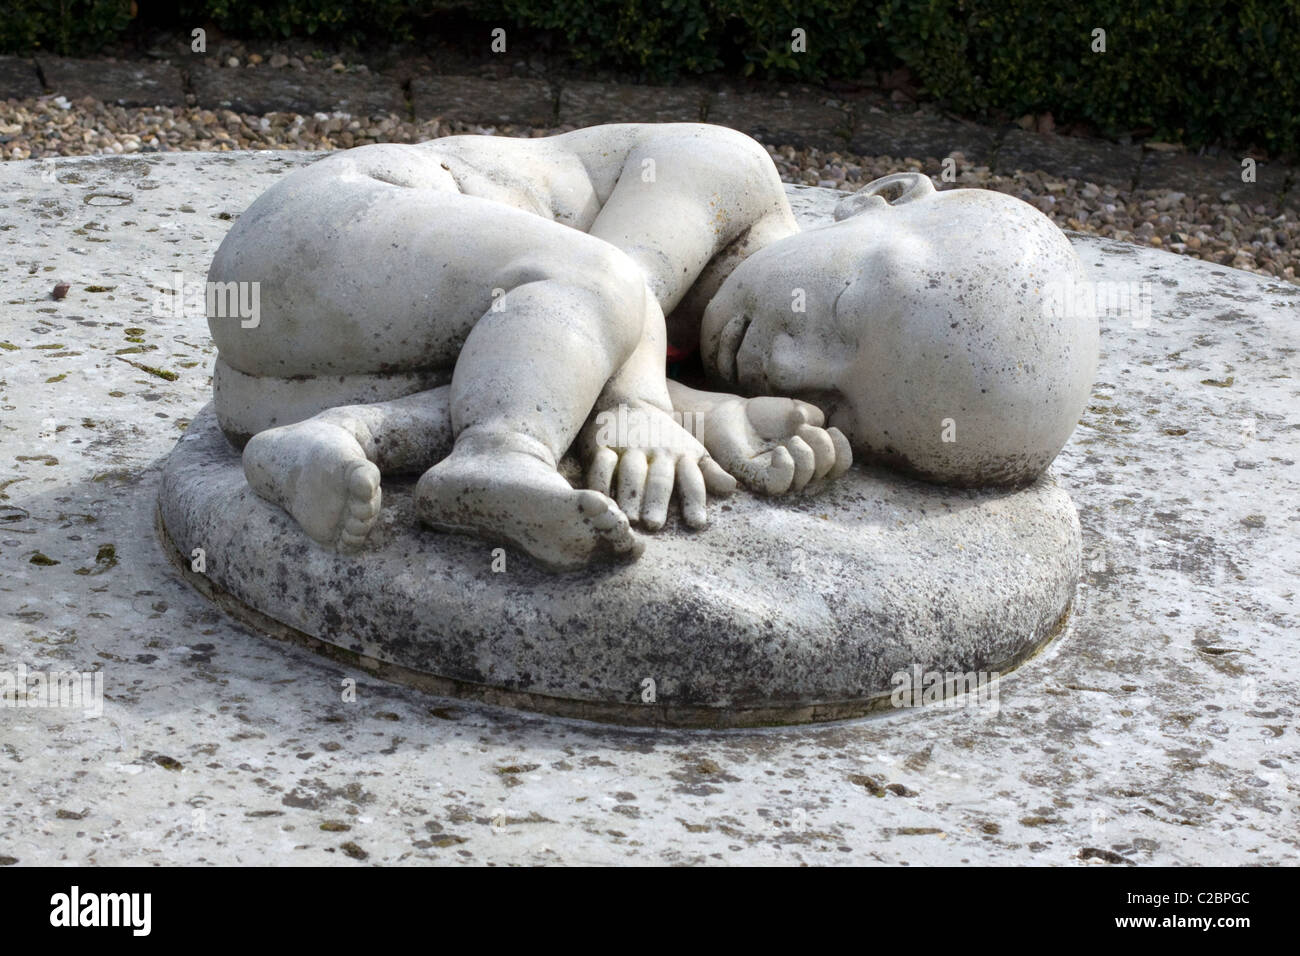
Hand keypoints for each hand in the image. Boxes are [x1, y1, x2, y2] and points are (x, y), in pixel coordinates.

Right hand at [581, 401, 736, 530]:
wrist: (629, 401)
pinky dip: (599, 481)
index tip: (697, 523)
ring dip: (629, 494)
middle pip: (660, 479)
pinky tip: (598, 500)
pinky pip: (601, 465)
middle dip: (658, 500)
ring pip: (631, 472)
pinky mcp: (603, 446)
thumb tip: (731, 489)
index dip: (695, 501)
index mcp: (680, 456)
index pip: (691, 481)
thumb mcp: (691, 450)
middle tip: (655, 524)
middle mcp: (656, 453)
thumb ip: (709, 472)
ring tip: (628, 519)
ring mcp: (629, 448)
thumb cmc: (664, 437)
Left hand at [700, 396, 851, 493]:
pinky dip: (787, 467)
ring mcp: (779, 478)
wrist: (733, 415)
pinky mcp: (758, 479)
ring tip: (792, 438)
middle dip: (823, 446)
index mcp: (814, 457)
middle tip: (802, 429)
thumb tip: (816, 425)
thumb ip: (815, 416)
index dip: (843, 450)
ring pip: (806, 480)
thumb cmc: (766, 416)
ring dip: (806, 455)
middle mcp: (800, 473)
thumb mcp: (798, 409)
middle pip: (828, 472)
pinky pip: (780, 484)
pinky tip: (780, 451)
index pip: (841, 465)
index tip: (831, 429)